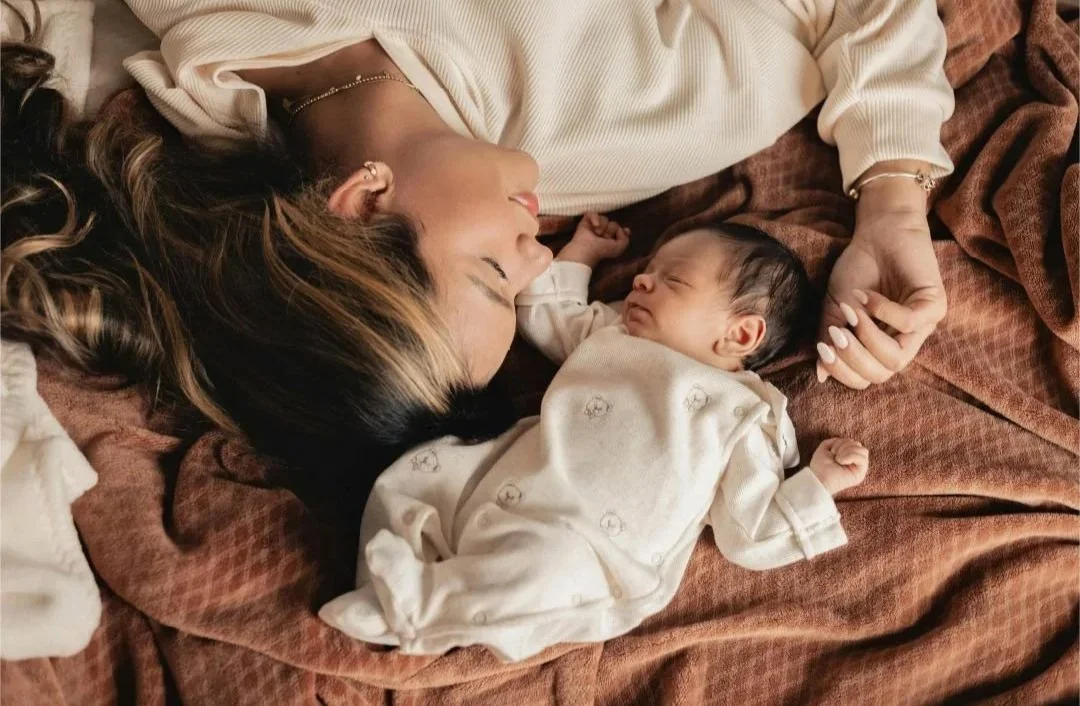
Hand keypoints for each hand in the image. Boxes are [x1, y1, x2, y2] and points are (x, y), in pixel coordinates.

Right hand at [557, 212, 630, 267]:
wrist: (587, 249)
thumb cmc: (602, 250)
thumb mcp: (619, 248)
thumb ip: (625, 239)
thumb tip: (622, 229)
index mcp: (611, 240)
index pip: (619, 231)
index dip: (623, 230)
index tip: (626, 230)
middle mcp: (604, 233)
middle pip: (614, 224)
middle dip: (611, 230)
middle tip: (604, 237)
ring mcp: (594, 227)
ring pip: (604, 219)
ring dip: (603, 226)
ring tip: (597, 234)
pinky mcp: (585, 221)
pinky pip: (592, 213)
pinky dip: (595, 218)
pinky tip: (595, 225)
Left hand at [809, 438, 868, 494]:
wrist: (818, 478)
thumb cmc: (820, 465)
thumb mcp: (826, 447)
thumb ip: (836, 441)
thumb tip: (849, 441)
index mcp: (848, 456)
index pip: (852, 442)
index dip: (841, 442)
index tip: (831, 451)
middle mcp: (855, 462)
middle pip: (858, 444)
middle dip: (844, 446)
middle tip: (835, 455)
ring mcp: (859, 468)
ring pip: (863, 450)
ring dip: (847, 451)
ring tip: (838, 459)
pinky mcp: (860, 474)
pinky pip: (863, 458)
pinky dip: (850, 456)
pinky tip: (841, 462)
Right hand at [816, 173, 946, 389]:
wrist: (877, 233)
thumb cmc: (858, 270)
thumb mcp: (835, 309)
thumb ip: (829, 339)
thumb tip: (821, 374)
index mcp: (881, 346)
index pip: (865, 378)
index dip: (842, 370)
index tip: (823, 347)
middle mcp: (904, 342)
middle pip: (881, 374)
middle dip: (853, 358)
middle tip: (835, 333)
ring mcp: (922, 327)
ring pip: (897, 358)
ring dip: (868, 338)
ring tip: (852, 312)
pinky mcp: (934, 305)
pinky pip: (908, 324)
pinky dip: (883, 312)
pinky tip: (867, 296)